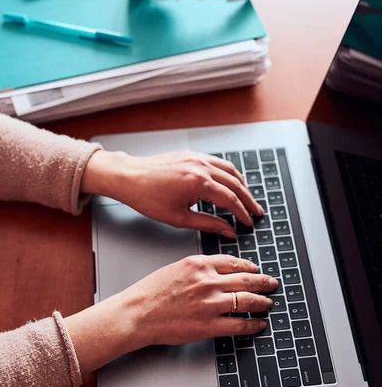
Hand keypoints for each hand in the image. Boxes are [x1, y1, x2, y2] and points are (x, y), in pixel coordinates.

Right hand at [64, 255, 277, 373]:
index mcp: (199, 264)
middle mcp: (208, 281)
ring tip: (268, 303)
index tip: (256, 269)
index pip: (234, 262)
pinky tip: (258, 324)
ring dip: (262, 302)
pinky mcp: (209, 325)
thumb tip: (215, 271)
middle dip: (263, 282)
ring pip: (247, 301)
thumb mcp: (175, 268)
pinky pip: (239, 324)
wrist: (138, 313)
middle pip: (246, 279)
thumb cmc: (150, 292)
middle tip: (272, 284)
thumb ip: (198, 268)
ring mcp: (210, 303)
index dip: (250, 266)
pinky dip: (253, 324)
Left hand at [81, 149, 263, 237]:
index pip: (230, 200)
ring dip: (242, 185)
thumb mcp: (179, 218)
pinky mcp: (192, 154)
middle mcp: (201, 167)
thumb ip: (208, 224)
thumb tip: (228, 231)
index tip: (248, 223)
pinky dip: (229, 173)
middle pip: (236, 184)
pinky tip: (231, 182)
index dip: (242, 213)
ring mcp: (197, 158)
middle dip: (248, 200)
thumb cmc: (148, 198)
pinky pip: (218, 162)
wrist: (129, 177)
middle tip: (257, 212)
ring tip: (248, 198)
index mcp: (199, 183)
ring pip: (230, 170)